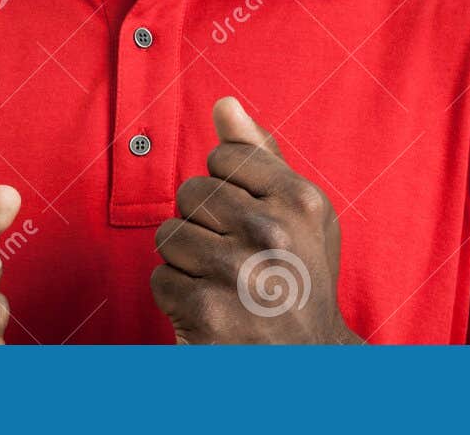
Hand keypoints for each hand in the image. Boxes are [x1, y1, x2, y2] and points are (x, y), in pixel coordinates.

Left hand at [151, 98, 358, 343]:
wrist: (309, 364)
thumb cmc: (300, 278)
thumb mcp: (300, 215)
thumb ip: (260, 156)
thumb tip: (224, 104)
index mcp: (299, 200)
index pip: (223, 156)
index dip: (229, 188)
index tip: (250, 220)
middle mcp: (272, 233)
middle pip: (191, 192)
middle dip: (203, 224)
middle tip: (236, 257)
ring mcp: (238, 273)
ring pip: (169, 234)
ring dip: (187, 261)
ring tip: (223, 283)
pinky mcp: (206, 312)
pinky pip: (160, 278)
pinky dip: (178, 297)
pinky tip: (211, 309)